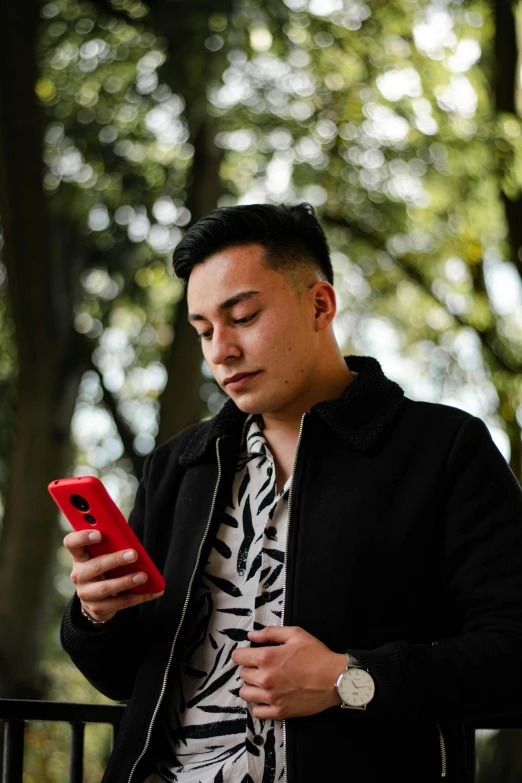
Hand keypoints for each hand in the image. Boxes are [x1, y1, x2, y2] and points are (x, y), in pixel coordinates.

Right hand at [63, 529, 163, 622]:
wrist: (96, 599)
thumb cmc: (104, 568)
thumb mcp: (102, 555)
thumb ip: (111, 546)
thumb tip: (132, 542)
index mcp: (79, 556)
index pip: (72, 543)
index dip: (82, 537)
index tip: (99, 534)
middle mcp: (79, 575)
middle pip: (95, 566)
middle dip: (116, 560)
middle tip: (134, 554)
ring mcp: (86, 593)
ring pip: (106, 588)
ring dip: (126, 581)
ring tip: (143, 576)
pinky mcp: (97, 608)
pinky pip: (119, 603)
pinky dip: (138, 597)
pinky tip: (152, 592)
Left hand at [231, 625, 345, 718]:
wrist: (335, 678)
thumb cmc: (317, 654)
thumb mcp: (295, 634)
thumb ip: (270, 632)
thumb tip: (251, 636)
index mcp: (267, 658)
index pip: (238, 657)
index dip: (242, 653)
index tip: (248, 654)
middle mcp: (265, 678)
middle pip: (242, 674)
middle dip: (249, 668)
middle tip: (262, 666)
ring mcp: (272, 697)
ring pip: (245, 694)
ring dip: (251, 686)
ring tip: (263, 682)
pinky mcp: (280, 711)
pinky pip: (257, 712)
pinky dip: (259, 705)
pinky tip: (267, 697)